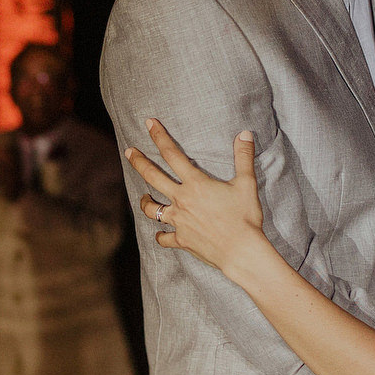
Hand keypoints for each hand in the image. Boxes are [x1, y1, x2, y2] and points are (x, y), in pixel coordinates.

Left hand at [129, 121, 265, 275]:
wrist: (241, 251)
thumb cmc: (245, 218)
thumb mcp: (247, 184)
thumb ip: (244, 157)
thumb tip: (245, 133)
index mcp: (195, 184)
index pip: (172, 154)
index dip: (159, 136)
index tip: (148, 123)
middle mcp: (181, 200)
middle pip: (152, 177)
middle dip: (138, 162)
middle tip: (128, 151)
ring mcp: (178, 221)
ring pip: (151, 209)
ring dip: (144, 201)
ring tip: (143, 196)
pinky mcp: (181, 240)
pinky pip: (163, 238)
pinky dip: (160, 236)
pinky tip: (160, 234)